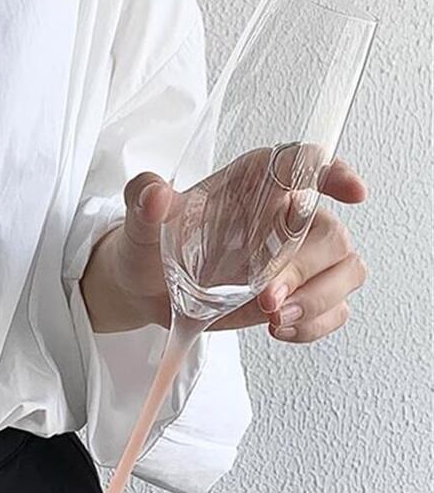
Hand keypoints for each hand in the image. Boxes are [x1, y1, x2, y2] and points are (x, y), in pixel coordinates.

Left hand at [79, 159, 366, 342]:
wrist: (146, 288)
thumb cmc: (152, 244)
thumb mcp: (139, 222)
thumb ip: (143, 200)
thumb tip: (154, 194)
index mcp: (256, 182)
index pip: (305, 163)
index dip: (334, 172)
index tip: (352, 192)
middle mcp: (285, 216)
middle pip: (331, 232)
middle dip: (305, 270)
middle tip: (267, 298)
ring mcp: (297, 257)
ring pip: (346, 269)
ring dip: (319, 299)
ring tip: (276, 318)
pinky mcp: (299, 294)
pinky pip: (336, 307)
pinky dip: (317, 323)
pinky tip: (280, 328)